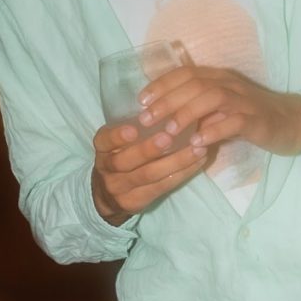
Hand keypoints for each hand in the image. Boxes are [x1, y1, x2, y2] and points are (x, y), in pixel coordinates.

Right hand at [90, 113, 210, 222]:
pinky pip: (161, 187)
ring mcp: (120, 188)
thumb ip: (136, 124)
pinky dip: (181, 174)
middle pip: (125, 161)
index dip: (117, 136)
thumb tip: (171, 99)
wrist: (108, 194)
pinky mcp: (136, 202)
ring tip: (197, 148)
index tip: (133, 128)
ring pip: (148, 175)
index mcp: (102, 147)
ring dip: (175, 161)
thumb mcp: (118, 139)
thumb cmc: (121, 154)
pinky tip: (198, 162)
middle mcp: (107, 168)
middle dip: (148, 149)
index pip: (105, 140)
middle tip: (170, 136)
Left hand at [135, 65, 300, 159]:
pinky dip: (213, 131)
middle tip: (145, 119)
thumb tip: (166, 118)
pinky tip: (197, 145)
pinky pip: (233, 122)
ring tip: (167, 133)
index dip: (161, 84)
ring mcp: (245, 101)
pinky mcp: (258, 120)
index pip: (186, 73)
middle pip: (194, 84)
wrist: (296, 122)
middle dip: (166, 100)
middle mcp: (231, 84)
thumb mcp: (224, 108)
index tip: (141, 100)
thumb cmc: (255, 116)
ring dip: (185, 115)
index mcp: (220, 78)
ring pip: (211, 98)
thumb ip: (200, 108)